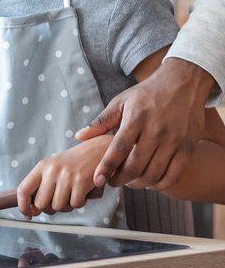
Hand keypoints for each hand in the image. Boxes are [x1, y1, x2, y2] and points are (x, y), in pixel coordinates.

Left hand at [17, 137, 110, 217]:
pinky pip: (75, 204)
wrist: (95, 151)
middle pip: (41, 203)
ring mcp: (66, 176)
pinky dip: (79, 203)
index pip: (23, 189)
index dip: (23, 206)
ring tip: (71, 194)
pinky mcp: (81, 182)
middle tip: (57, 202)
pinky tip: (81, 192)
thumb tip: (32, 209)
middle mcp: (51, 170)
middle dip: (49, 208)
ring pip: (58, 206)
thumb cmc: (72, 164)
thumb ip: (41, 186)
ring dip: (66, 206)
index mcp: (41, 167)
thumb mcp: (52, 168)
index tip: (28, 215)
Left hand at [75, 58, 214, 188]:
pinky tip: (150, 182)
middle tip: (112, 182)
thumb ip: (101, 122)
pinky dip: (160, 184)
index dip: (106, 167)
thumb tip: (79, 136)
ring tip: (129, 182)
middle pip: (135, 166)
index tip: (97, 180)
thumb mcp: (120, 102)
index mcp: (136, 119)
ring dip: (139, 184)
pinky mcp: (188, 147)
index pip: (118, 149)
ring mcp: (174, 140)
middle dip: (120, 179)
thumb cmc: (146, 94)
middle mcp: (155, 131)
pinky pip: (174, 174)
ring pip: (154, 173)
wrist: (182, 83)